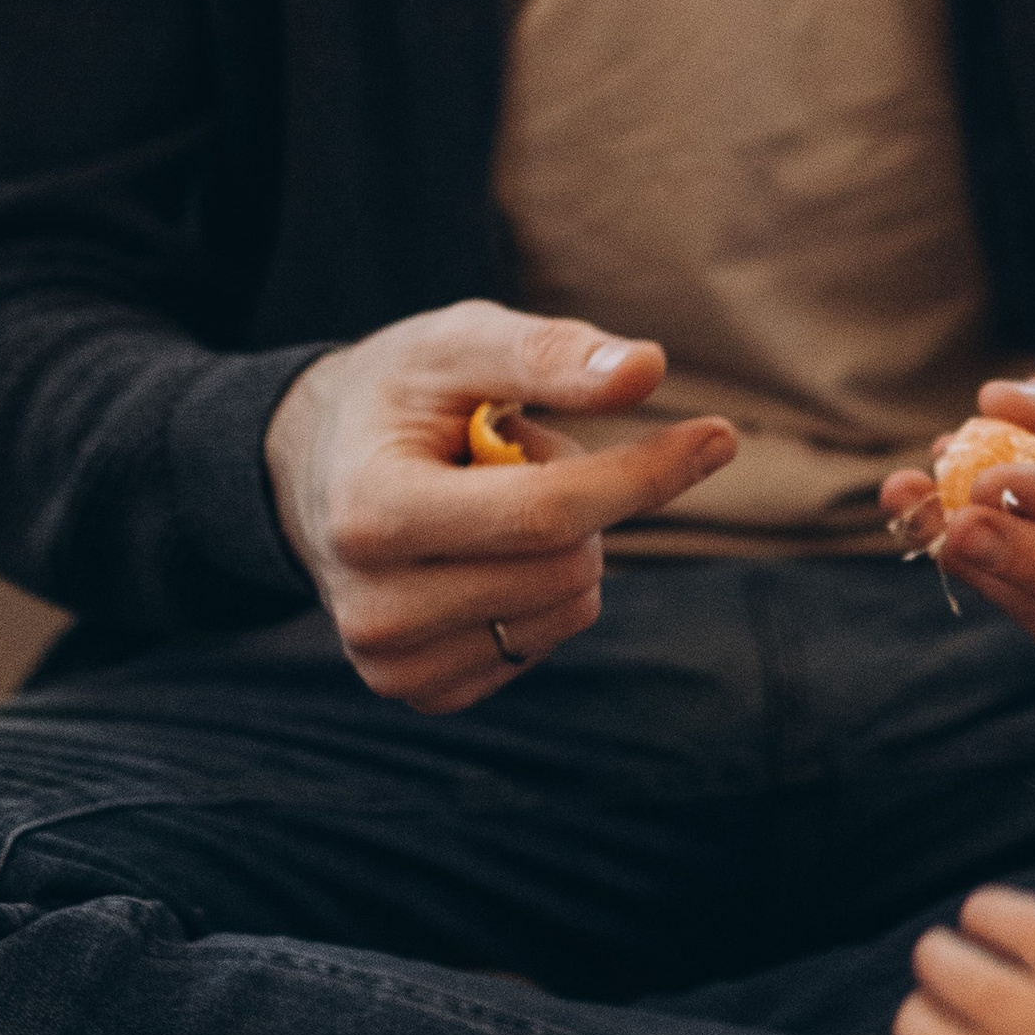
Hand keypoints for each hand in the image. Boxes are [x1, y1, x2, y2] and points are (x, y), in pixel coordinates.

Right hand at [264, 303, 737, 713]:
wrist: (314, 468)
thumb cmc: (401, 394)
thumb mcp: (459, 343)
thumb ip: (548, 352)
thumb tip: (648, 369)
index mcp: (371, 513)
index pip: (546, 514)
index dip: (642, 473)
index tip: (719, 435)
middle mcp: (373, 608)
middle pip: (567, 564)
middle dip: (581, 496)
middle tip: (511, 454)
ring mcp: (393, 664)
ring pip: (570, 608)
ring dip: (563, 543)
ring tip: (488, 500)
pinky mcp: (422, 691)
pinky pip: (546, 641)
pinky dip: (541, 589)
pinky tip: (480, 553)